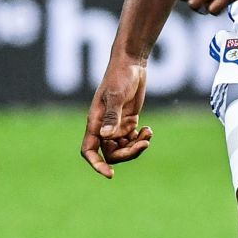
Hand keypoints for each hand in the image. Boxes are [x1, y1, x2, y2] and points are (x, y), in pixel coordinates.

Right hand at [80, 54, 151, 178]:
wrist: (131, 63)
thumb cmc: (120, 76)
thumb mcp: (116, 95)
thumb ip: (111, 116)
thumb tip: (105, 137)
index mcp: (95, 122)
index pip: (89, 150)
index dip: (97, 165)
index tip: (110, 174)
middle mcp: (103, 127)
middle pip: (111, 154)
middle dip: (127, 154)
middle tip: (143, 144)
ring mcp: (116, 125)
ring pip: (123, 148)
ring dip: (136, 146)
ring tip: (147, 134)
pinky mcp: (128, 121)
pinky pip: (132, 140)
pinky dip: (141, 138)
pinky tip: (148, 129)